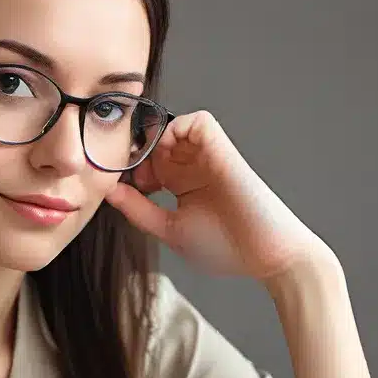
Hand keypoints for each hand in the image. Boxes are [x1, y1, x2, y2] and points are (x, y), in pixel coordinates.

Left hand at [106, 111, 333, 280]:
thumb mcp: (170, 229)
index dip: (130, 169)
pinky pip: (198, 121)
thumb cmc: (225, 247)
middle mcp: (194, 166)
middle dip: (136, 154)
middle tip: (132, 179)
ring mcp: (207, 157)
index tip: (123, 188)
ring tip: (151, 174)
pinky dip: (178, 129)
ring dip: (153, 143)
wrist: (267, 255)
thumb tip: (109, 191)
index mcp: (182, 184)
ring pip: (172, 126)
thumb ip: (139, 210)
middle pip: (155, 140)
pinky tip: (169, 156)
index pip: (148, 161)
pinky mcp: (222, 150)